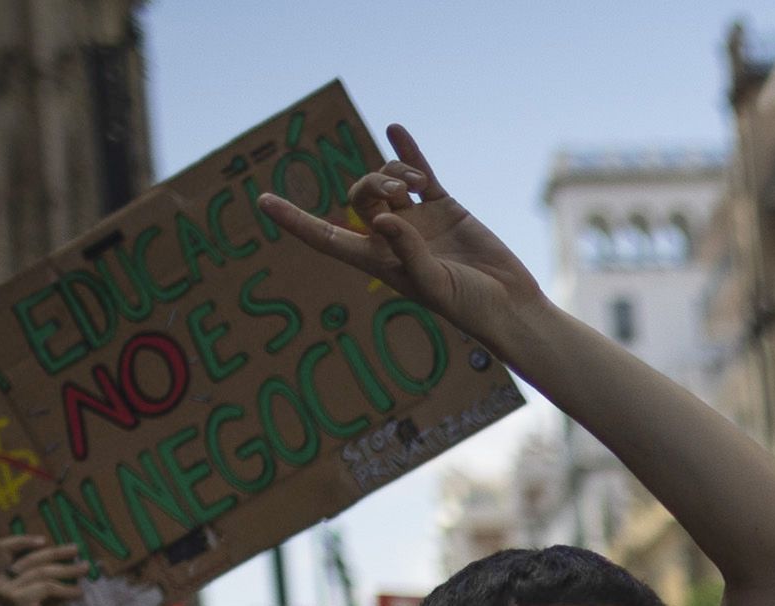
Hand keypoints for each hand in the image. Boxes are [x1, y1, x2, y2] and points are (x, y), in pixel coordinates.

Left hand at [258, 127, 545, 342]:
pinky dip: (408, 151)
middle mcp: (393, 238)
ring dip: (397, 172)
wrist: (510, 303)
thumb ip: (407, 253)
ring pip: (389, 180)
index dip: (296, 221)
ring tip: (419, 186)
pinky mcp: (445, 207)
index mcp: (380, 261)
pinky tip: (395, 128)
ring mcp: (419, 220)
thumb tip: (381, 218)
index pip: (327, 237)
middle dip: (373, 183)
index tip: (264, 203)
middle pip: (361, 196)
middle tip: (402, 194)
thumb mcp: (434, 286)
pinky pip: (422, 172)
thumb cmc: (470, 307)